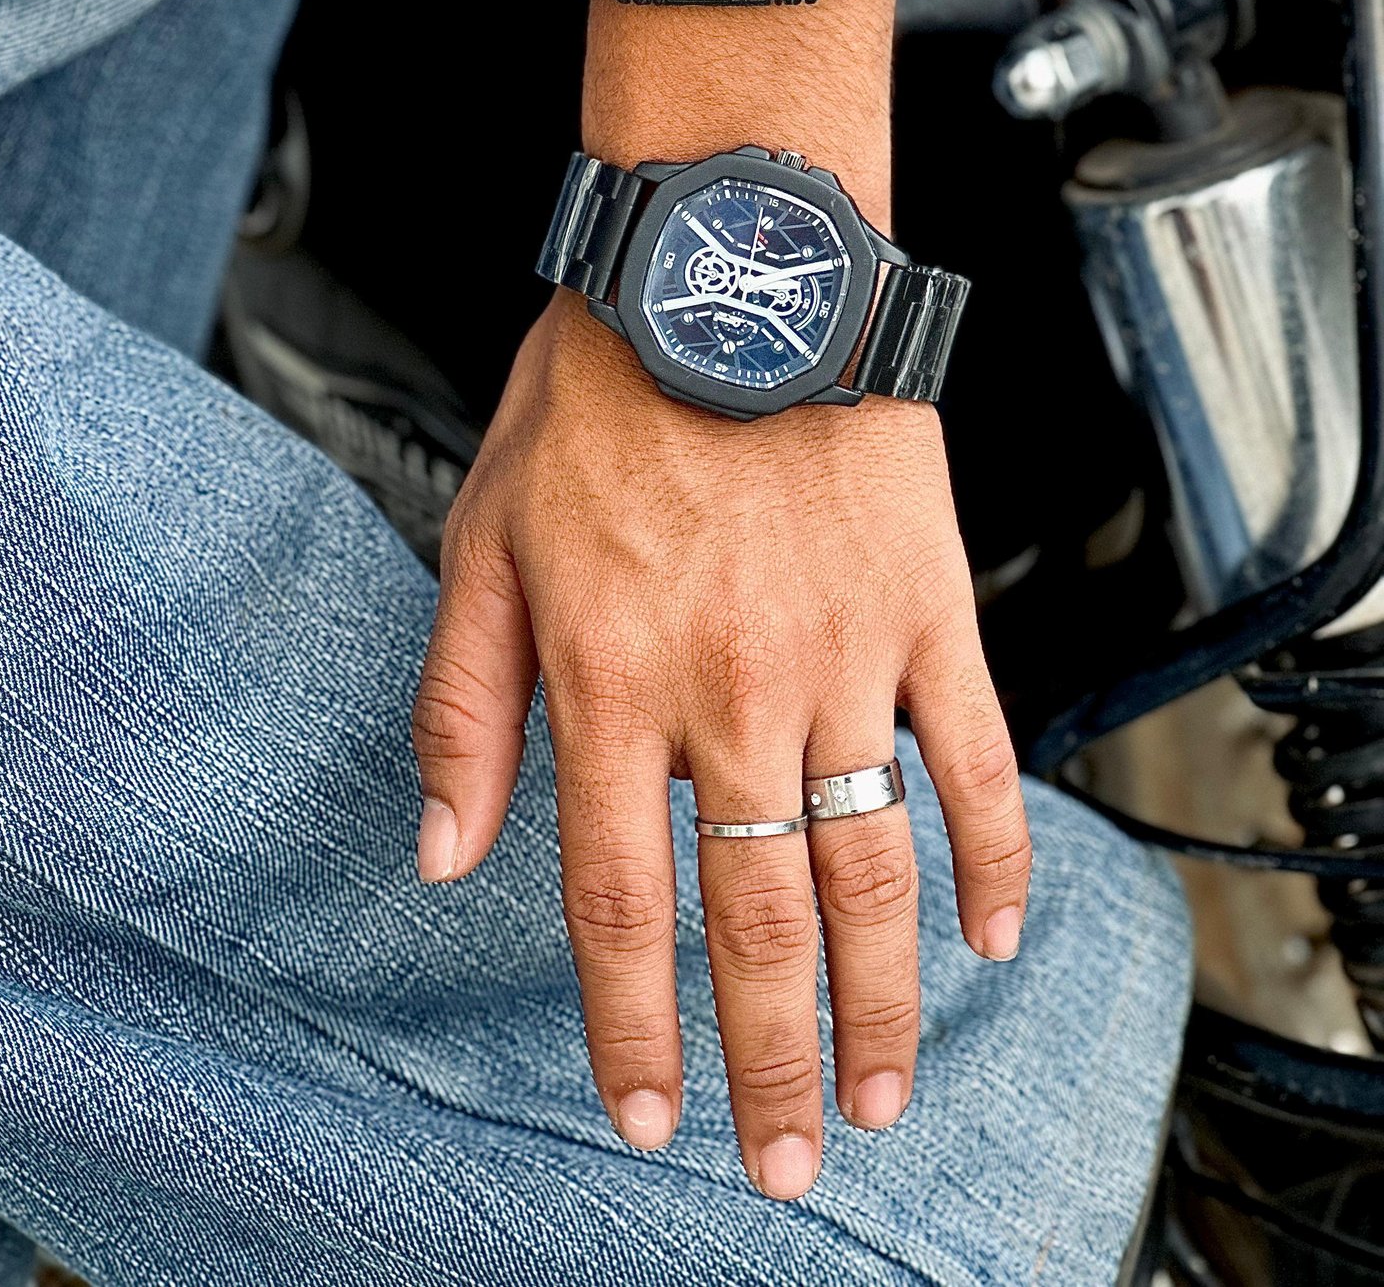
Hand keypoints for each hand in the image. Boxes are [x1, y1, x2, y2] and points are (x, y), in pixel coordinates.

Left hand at [412, 290, 1031, 1200]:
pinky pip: (974, 761)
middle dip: (766, 1059)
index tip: (648, 1112)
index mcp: (611, 683)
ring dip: (877, 1001)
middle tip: (780, 1160)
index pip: (618, 901)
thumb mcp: (484, 537)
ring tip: (877, 1094)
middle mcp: (730, 695)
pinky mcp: (926, 613)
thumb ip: (464, 702)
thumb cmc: (598, 394)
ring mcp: (842, 660)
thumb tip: (442, 851)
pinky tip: (988, 937)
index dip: (631, 1023)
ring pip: (869, 870)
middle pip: (755, 920)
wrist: (732, 273)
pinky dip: (990, 858)